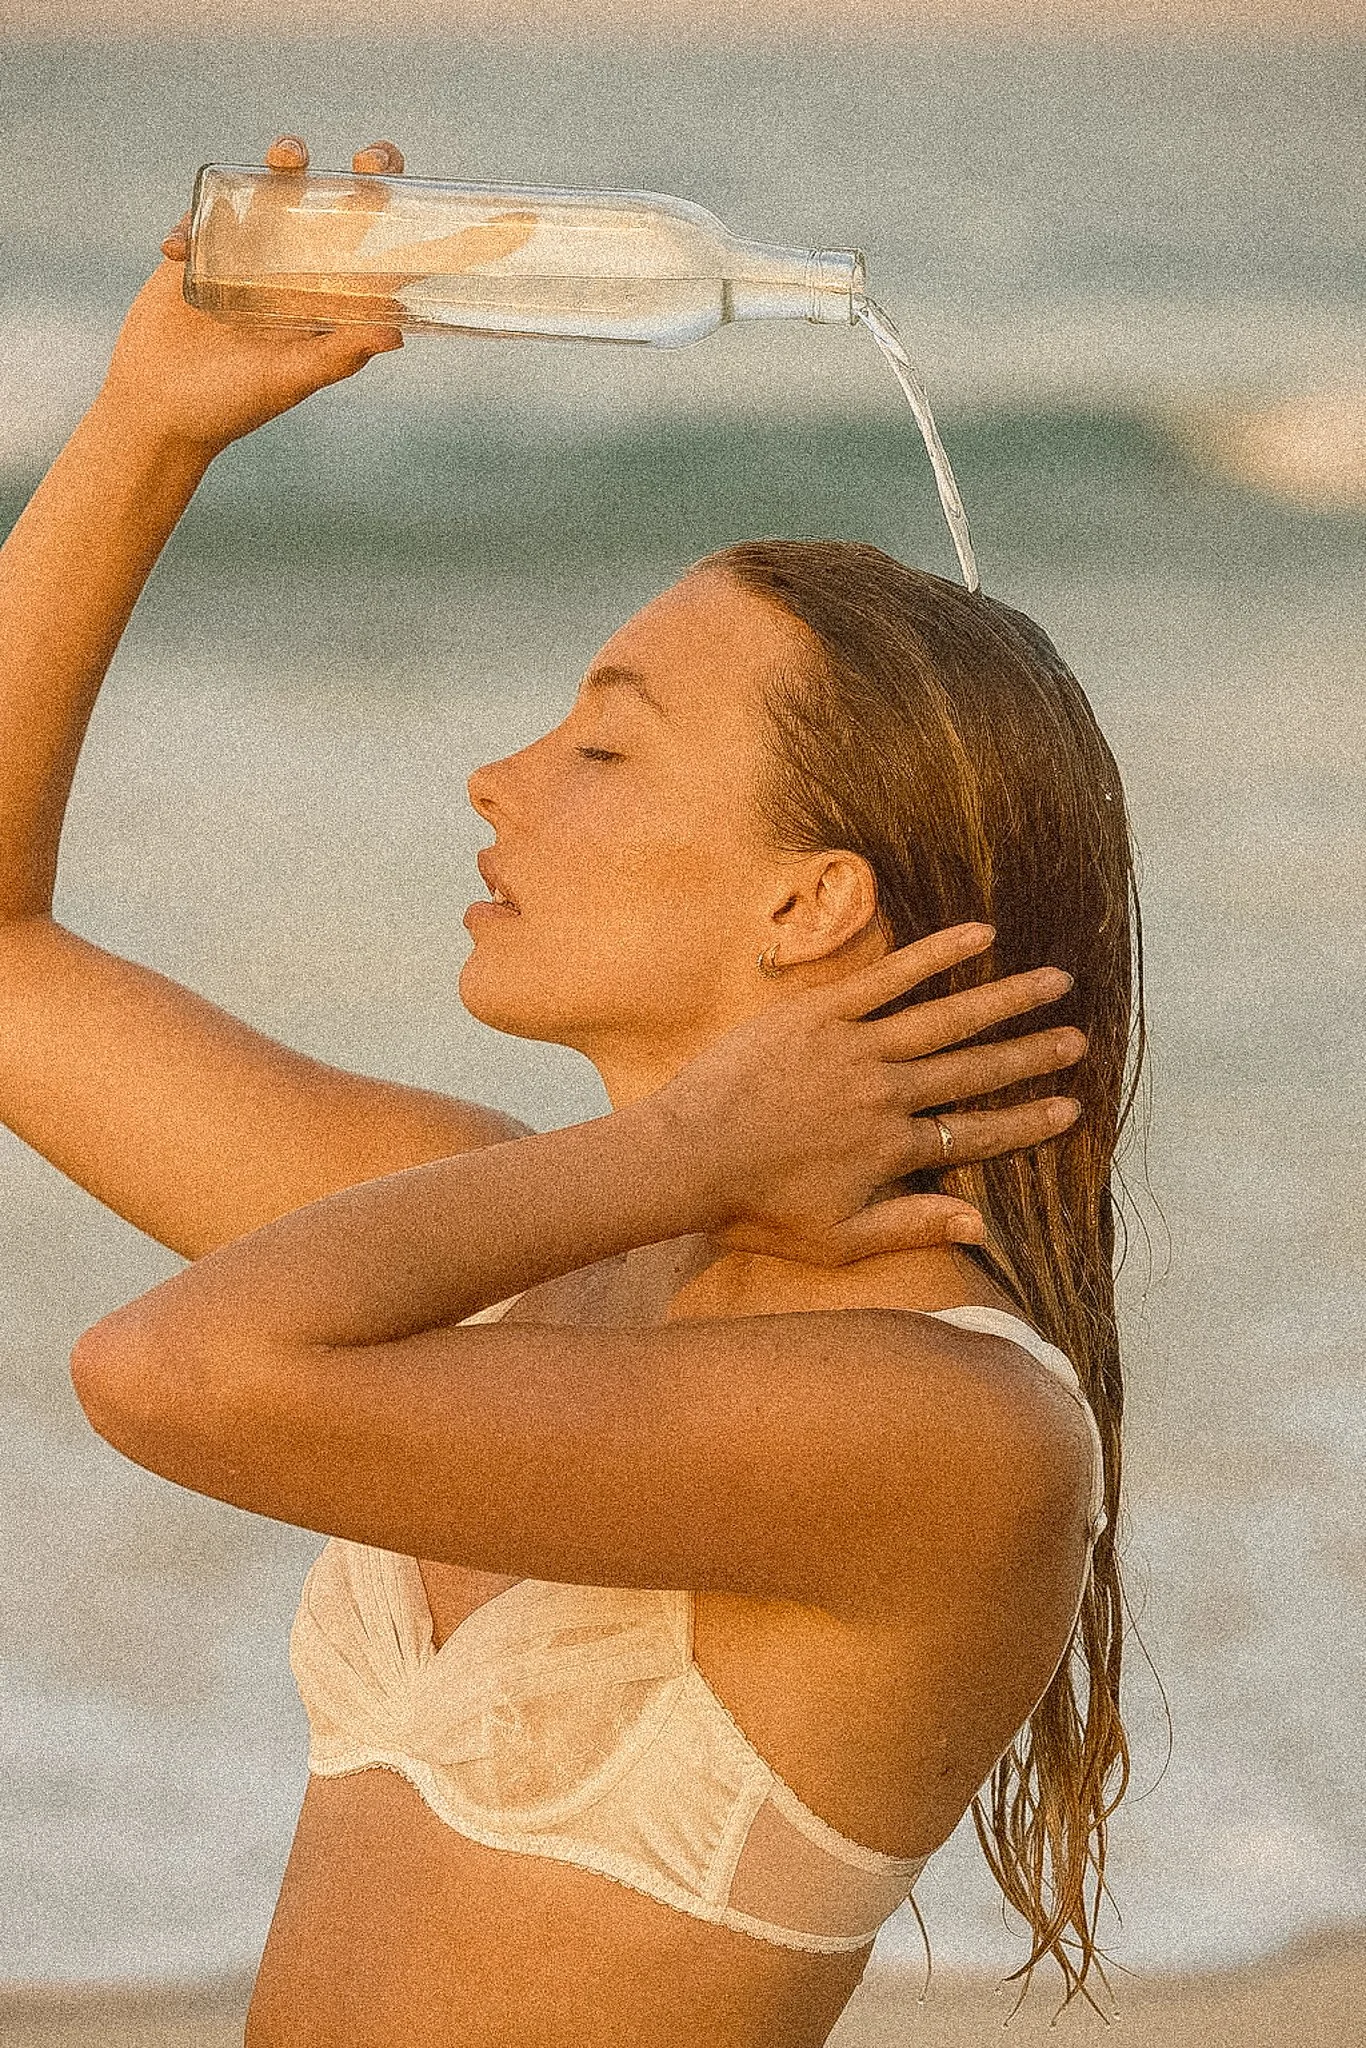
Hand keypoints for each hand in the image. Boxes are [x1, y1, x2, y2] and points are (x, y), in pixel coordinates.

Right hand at [96, 135, 406, 457]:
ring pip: (267, 190)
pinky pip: (200, 217)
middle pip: (321, 201)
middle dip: (328, 168)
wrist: (159, 412)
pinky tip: (178, 253)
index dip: (381, 201)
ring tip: (281, 162)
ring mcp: (244, 255)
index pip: (364, 242)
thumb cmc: (231, 404)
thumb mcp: (290, 378)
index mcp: (324, 297)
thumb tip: (396, 333)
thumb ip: (338, 355)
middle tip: (326, 161)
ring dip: (278, 163)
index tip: (379, 177)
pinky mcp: (197, 252)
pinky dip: (191, 225)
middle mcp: (291, 270)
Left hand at [648, 923, 1086, 1265]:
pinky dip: (936, 954)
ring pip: (947, 1017)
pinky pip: (889, 976)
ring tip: (1054, 981)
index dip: (1027, 1122)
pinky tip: (980, 933)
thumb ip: (911, 1230)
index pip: (977, 1133)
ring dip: (1005, 999)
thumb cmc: (751, 1207)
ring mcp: (856, 1048)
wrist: (683, 1158)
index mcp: (893, 1150)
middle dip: (1032, 1055)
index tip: (1071, 1109)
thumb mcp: (836, 1240)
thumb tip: (981, 1227)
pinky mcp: (821, 1012)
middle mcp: (887, 1095)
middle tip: (1078, 1040)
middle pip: (975, 1069)